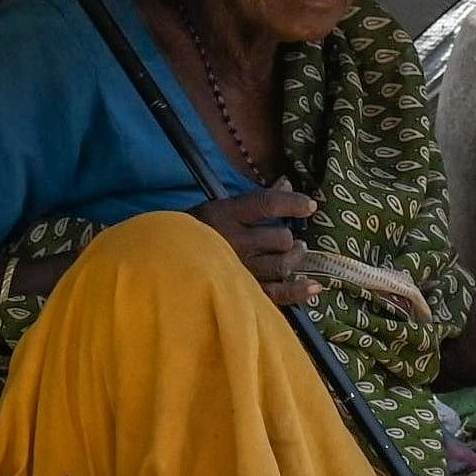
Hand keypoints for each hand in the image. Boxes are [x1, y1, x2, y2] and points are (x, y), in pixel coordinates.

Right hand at [191, 186, 317, 304]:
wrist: (160, 267)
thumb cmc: (192, 234)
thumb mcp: (217, 209)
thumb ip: (253, 200)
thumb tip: (286, 181)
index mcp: (225, 215)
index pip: (268, 203)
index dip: (293, 203)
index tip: (310, 206)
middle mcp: (235, 242)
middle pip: (280, 238)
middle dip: (288, 238)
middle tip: (290, 241)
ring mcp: (240, 270)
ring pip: (283, 265)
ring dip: (294, 259)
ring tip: (295, 255)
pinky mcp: (242, 294)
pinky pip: (278, 294)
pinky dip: (298, 291)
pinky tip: (314, 286)